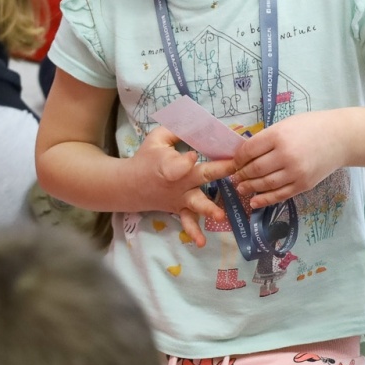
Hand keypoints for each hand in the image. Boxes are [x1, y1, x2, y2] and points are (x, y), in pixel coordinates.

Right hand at [124, 127, 235, 246]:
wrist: (130, 185)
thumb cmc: (146, 158)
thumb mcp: (157, 138)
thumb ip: (178, 129)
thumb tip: (201, 121)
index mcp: (170, 163)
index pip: (182, 159)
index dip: (188, 157)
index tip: (194, 154)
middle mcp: (178, 181)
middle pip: (200, 176)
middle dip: (218, 171)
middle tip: (235, 168)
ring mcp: (180, 198)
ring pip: (197, 204)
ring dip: (209, 209)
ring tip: (221, 217)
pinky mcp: (180, 209)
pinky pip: (187, 222)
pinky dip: (193, 232)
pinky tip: (201, 242)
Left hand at [231, 110, 348, 208]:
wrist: (341, 138)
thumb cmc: (311, 127)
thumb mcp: (285, 125)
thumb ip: (266, 139)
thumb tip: (244, 153)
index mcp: (278, 136)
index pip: (249, 151)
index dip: (238, 158)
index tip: (235, 162)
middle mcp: (286, 155)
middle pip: (255, 169)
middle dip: (241, 175)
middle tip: (235, 177)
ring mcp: (295, 172)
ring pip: (265, 184)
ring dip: (250, 188)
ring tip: (241, 188)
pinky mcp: (304, 184)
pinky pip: (280, 195)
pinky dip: (265, 200)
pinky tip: (254, 202)